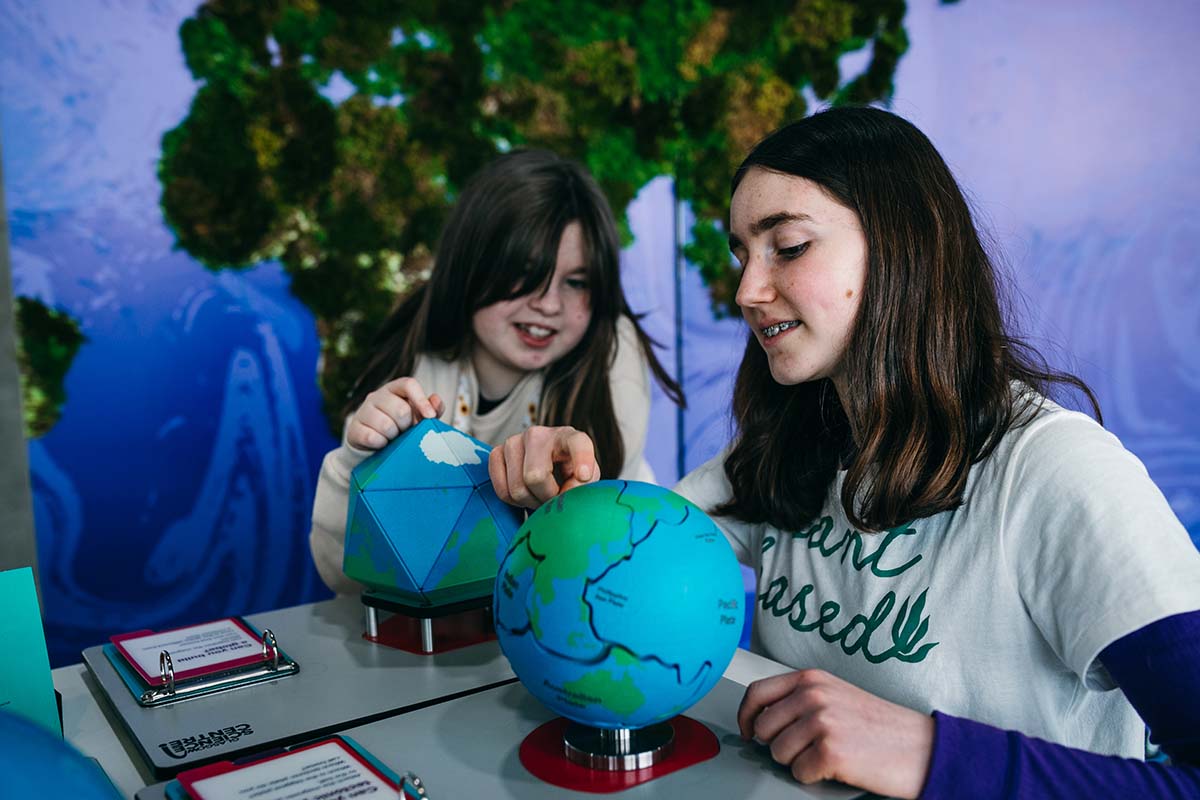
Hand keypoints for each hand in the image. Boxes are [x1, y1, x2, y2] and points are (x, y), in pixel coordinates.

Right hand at [346, 377, 443, 449]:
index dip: (421, 399)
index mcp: (394, 389)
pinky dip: (381, 444)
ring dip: (394, 436)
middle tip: (403, 430)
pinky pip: (372, 438)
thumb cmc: (401, 427)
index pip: (408, 384)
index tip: (430, 416)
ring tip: (392, 437)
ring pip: (386, 425)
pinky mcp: (354, 428)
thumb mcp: (418, 418)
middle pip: (401, 409)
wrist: (374, 446)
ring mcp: (363, 410)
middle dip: (406, 425)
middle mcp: (377, 395)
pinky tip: (381, 443)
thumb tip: (436, 400)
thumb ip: (432, 410)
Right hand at [488, 426, 599, 507]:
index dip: (581, 459)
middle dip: (545, 497)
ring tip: (540, 496)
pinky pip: (501, 490)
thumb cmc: (568, 472)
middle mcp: (539, 434)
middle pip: (535, 477)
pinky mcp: (496, 453)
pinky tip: (526, 493)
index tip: (584, 475)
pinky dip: (514, 501)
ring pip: (516, 488)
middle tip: (553, 498)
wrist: (548, 465)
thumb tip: (561, 496)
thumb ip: (581, 488)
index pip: (577, 443)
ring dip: (530, 502)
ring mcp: (514, 441)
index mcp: (568, 437)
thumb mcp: (585, 480)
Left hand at [738, 669, 934, 798]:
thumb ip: (800, 699)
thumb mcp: (836, 695)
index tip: (747, 730)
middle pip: (763, 728)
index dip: (746, 716)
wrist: (921, 747)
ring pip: (778, 753)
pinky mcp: (830, 752)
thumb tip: (761, 718)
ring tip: (826, 755)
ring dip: (798, 762)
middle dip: (778, 745)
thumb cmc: (881, 725)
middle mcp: (813, 696)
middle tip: (805, 749)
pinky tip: (837, 767)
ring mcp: (821, 722)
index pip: (757, 692)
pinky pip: (799, 773)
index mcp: (812, 679)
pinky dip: (815, 777)